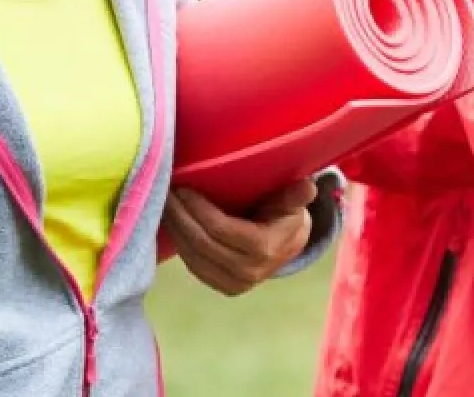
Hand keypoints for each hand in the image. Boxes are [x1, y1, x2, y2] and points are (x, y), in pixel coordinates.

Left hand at [166, 178, 314, 295]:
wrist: (286, 246)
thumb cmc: (285, 215)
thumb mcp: (292, 202)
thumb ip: (295, 195)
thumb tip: (308, 186)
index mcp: (265, 250)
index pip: (222, 230)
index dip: (199, 210)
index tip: (183, 188)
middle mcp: (249, 272)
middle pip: (203, 243)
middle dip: (181, 216)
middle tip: (166, 192)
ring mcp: (235, 284)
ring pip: (193, 257)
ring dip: (175, 229)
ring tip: (165, 204)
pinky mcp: (223, 287)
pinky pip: (193, 266)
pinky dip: (180, 244)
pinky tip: (171, 223)